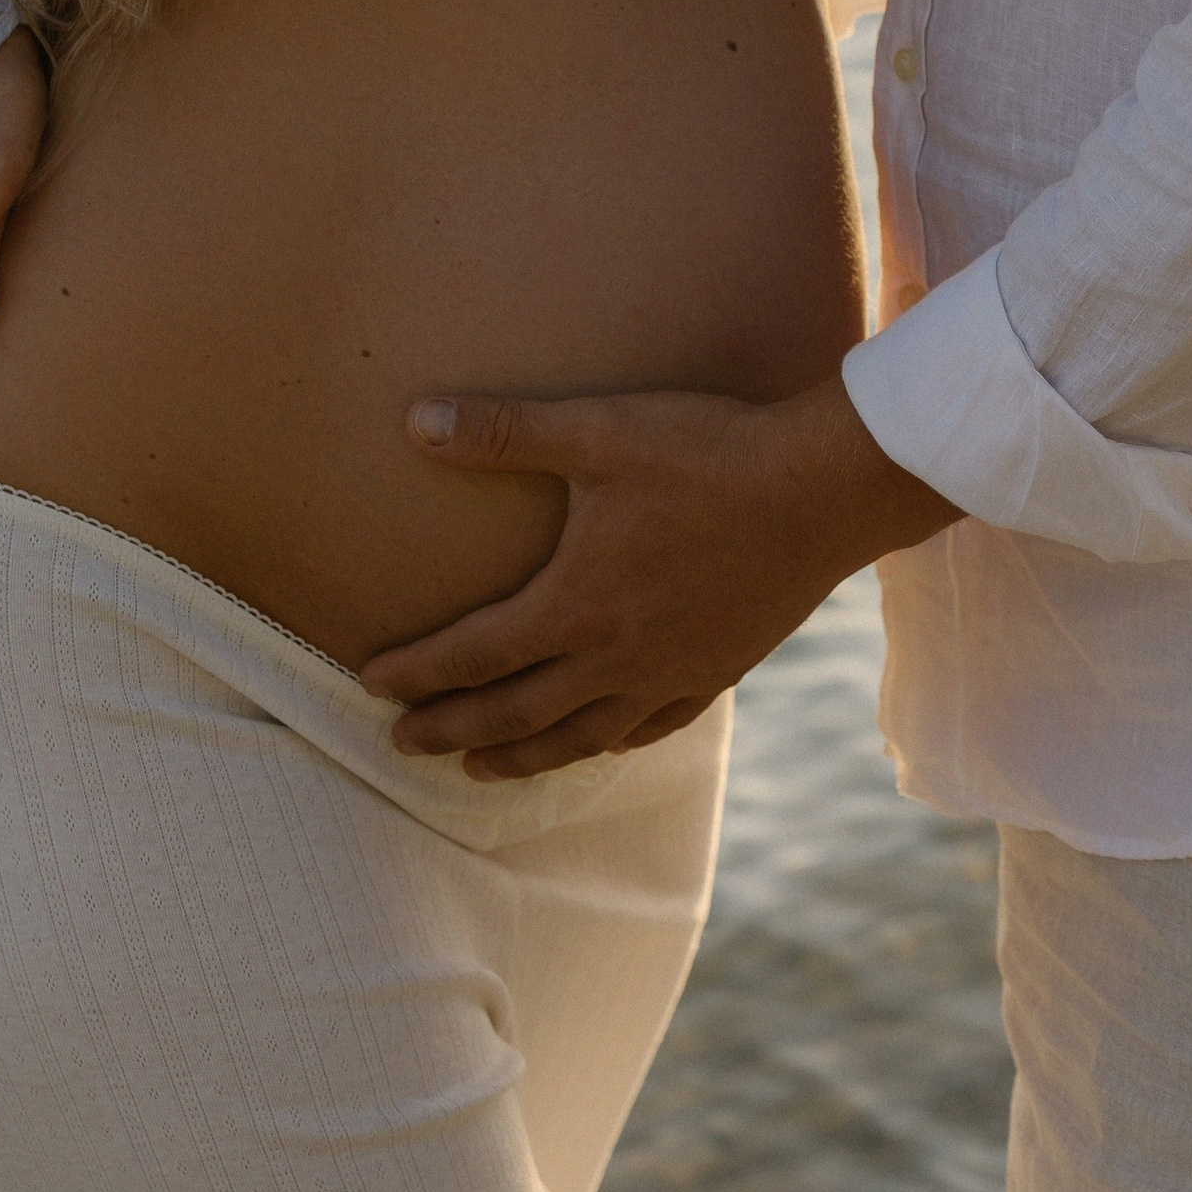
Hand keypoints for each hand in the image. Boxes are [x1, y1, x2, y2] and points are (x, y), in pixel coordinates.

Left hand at [358, 373, 951, 778]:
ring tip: (480, 769)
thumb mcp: (597, 430)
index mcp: (577, 605)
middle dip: (451, 728)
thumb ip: (502, 432)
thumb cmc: (707, 455)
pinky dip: (609, 742)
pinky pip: (651, 727)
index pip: (475, 653)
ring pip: (580, 735)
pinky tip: (601, 742)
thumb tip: (413, 422)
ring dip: (522, 755)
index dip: (417, 670)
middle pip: (516, 711)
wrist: (822, 491)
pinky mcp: (719, 669)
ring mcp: (671, 673)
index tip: (369, 681)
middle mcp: (617, 657)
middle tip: (399, 745)